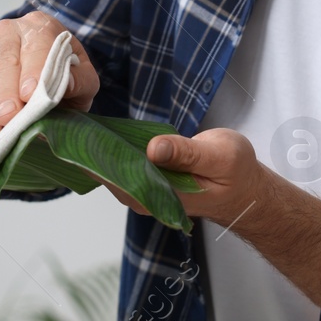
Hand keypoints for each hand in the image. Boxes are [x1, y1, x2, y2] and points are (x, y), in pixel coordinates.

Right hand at [0, 10, 99, 149]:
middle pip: (3, 62)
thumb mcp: (81, 77)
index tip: (30, 95)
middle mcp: (6, 31)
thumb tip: (67, 84)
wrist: (34, 71)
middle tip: (6, 119)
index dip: (33, 70)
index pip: (37, 46)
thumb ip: (79, 80)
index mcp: (39, 28)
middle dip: (4, 93)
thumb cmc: (60, 76)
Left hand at [88, 128, 269, 228]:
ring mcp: (146, 191)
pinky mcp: (149, 180)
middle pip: (109, 175)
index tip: (79, 136)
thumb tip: (154, 148)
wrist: (247, 189)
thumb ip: (187, 153)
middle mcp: (147, 199)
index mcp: (161, 198)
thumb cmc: (236, 173)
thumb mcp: (219, 156)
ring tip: (81, 123)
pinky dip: (114, 149)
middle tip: (73, 121)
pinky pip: (124, 164)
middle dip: (91, 150)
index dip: (96, 158)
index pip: (117, 179)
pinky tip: (103, 132)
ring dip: (100, 148)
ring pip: (114, 170)